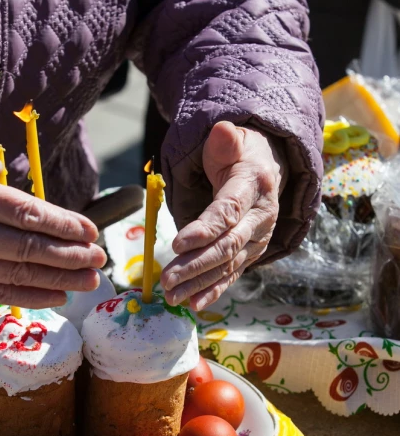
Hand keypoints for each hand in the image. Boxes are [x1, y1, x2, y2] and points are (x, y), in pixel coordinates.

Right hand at [0, 122, 106, 307]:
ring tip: (90, 280)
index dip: (63, 223)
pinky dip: (29, 296)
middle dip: (70, 255)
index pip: (26, 213)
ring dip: (59, 279)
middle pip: (29, 248)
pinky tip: (56, 296)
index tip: (91, 230)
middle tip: (100, 258)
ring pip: (18, 274)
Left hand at [161, 121, 285, 309]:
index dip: (203, 230)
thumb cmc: (240, 154)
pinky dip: (213, 291)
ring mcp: (257, 239)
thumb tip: (222, 130)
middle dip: (196, 264)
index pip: (227, 212)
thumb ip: (225, 140)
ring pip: (227, 265)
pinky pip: (232, 274)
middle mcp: (261, 217)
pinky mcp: (250, 253)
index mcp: (254, 187)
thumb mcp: (233, 140)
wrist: (267, 168)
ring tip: (172, 296)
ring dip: (199, 283)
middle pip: (227, 245)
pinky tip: (194, 304)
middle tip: (167, 279)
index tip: (176, 244)